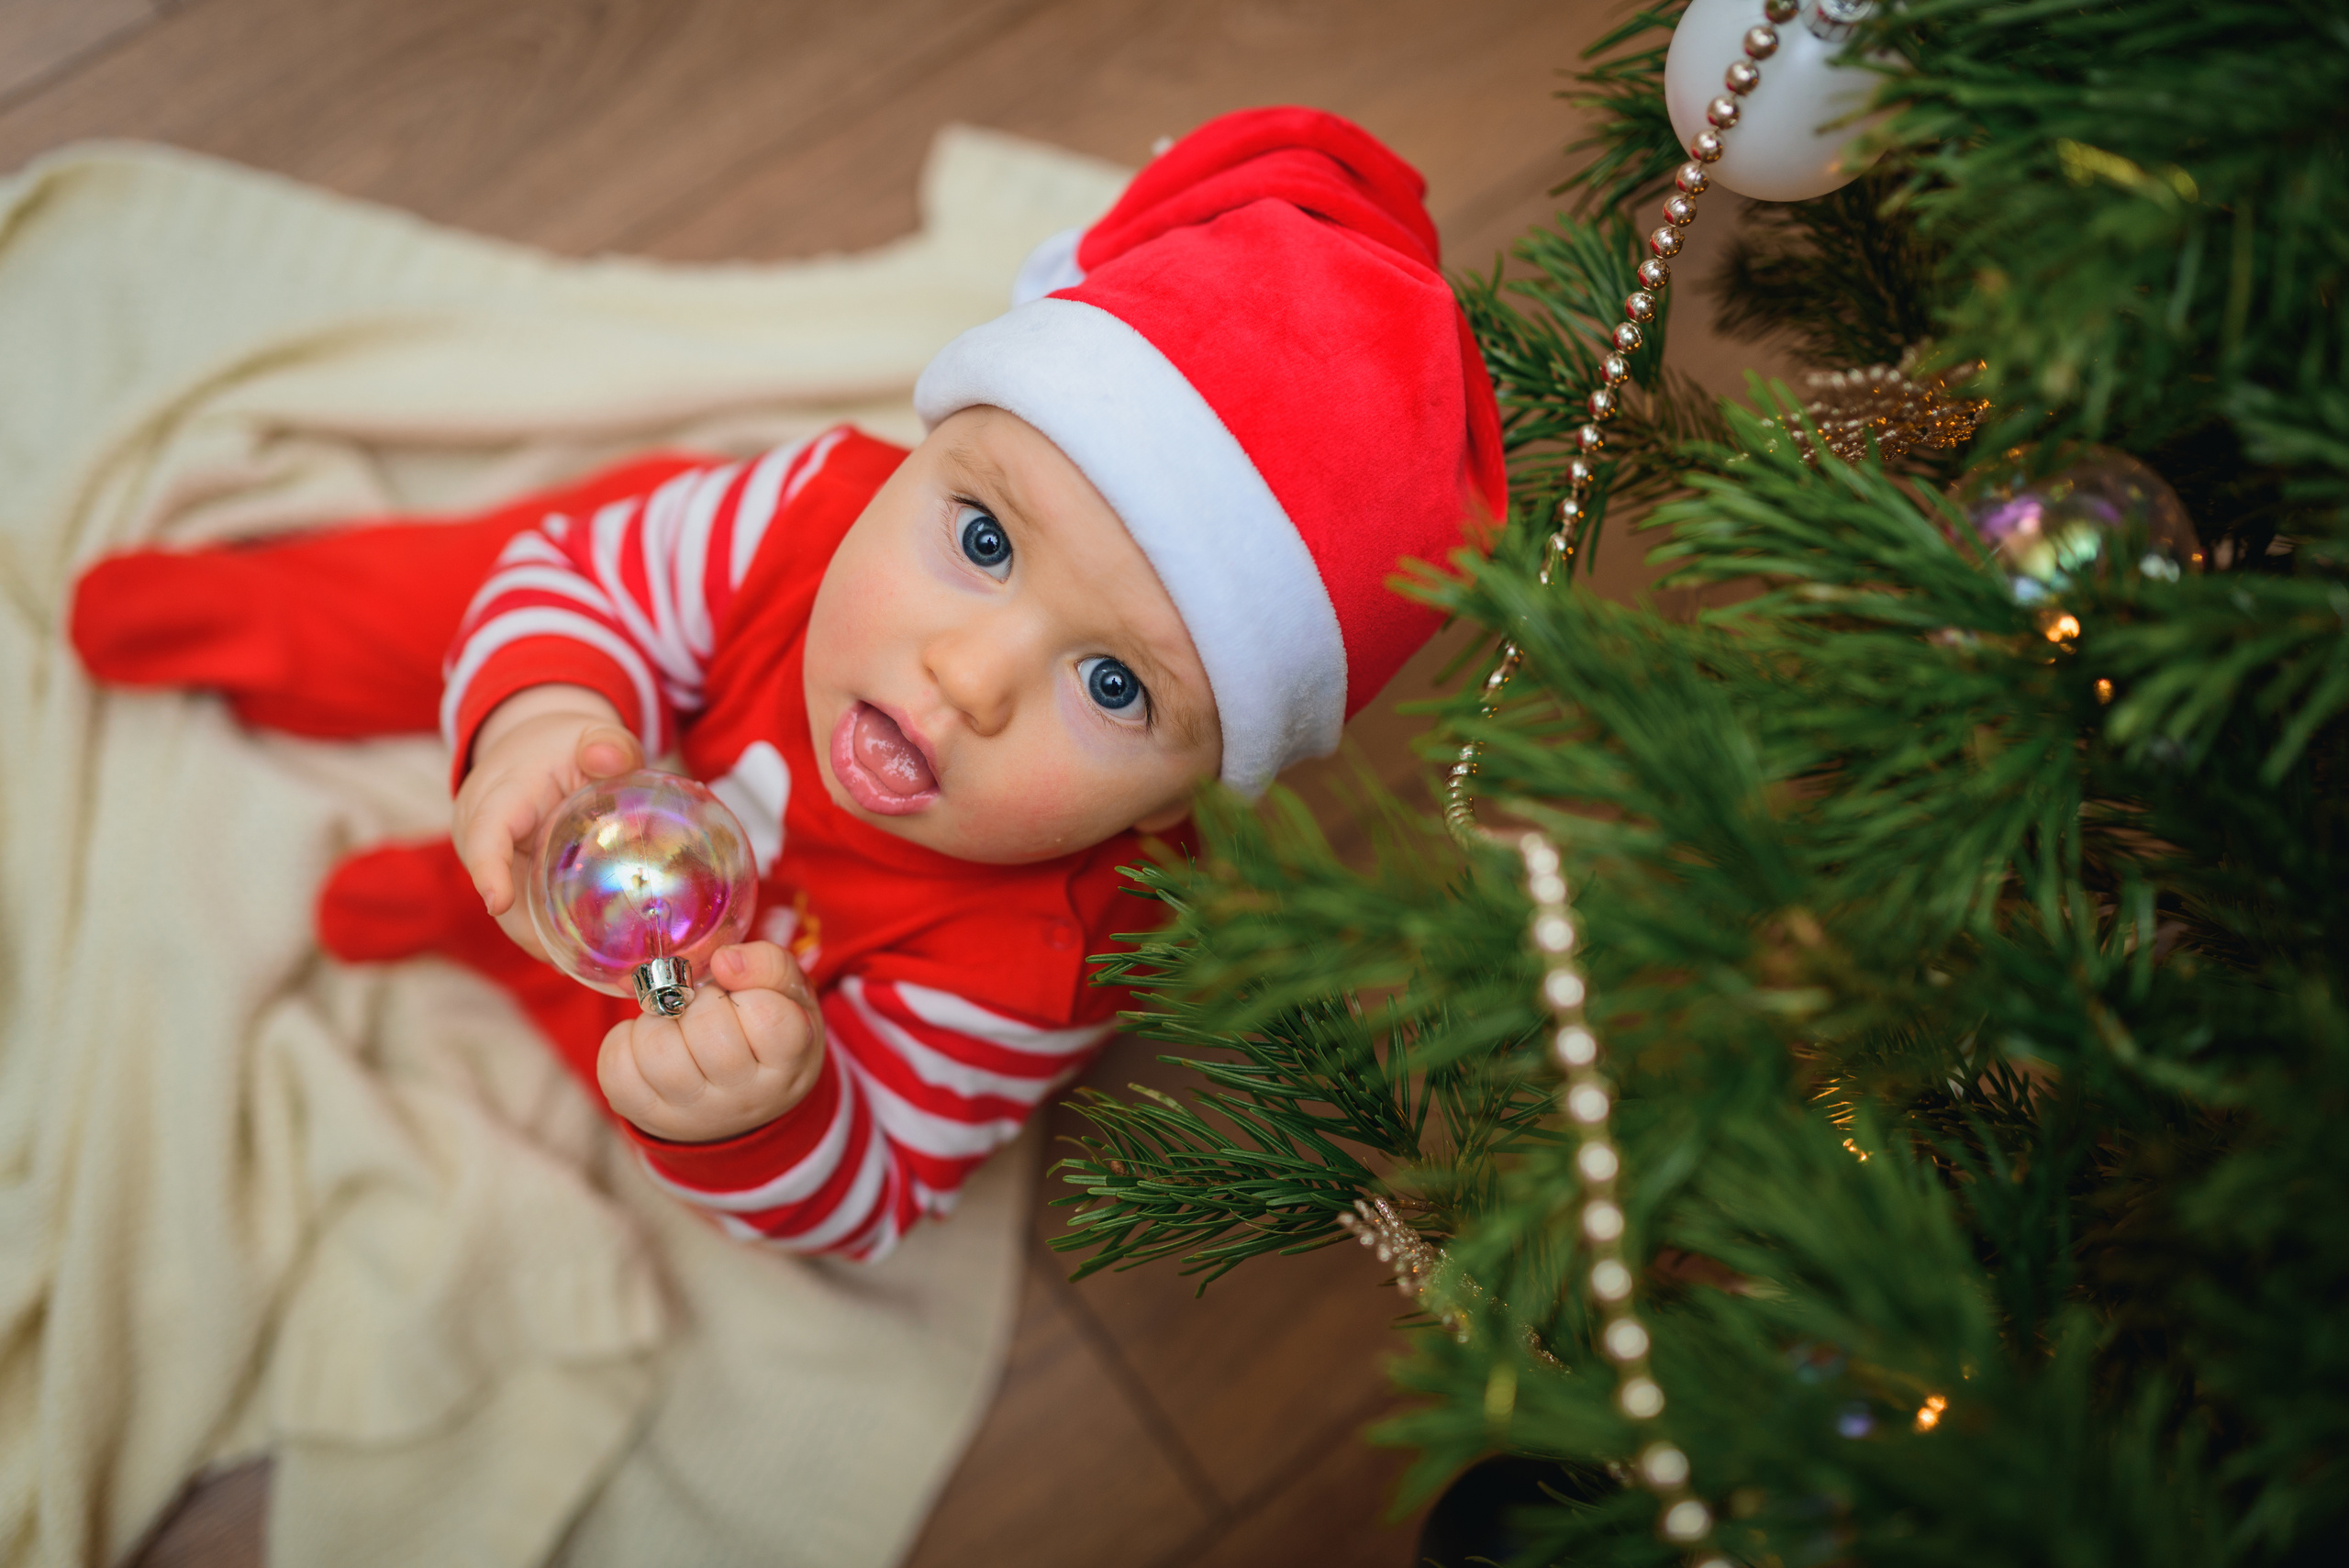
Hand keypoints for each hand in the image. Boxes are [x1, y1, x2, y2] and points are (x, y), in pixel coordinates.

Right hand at [452, 684, 641, 957]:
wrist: (533, 750)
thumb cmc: (563, 747)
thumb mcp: (590, 735)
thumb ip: (607, 742)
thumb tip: (610, 757)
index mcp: (497, 796)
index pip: (485, 834)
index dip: (489, 869)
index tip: (498, 901)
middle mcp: (479, 833)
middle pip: (496, 888)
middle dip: (528, 929)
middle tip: (575, 963)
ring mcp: (488, 860)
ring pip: (509, 910)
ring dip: (541, 941)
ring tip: (588, 969)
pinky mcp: (504, 877)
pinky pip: (520, 910)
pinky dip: (546, 933)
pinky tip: (583, 955)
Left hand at [598, 943, 826, 1142]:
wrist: (745, 1103)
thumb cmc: (768, 1038)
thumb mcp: (791, 999)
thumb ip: (770, 966)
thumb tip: (723, 961)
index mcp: (787, 1065)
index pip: (768, 1017)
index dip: (750, 991)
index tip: (744, 996)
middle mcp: (742, 1097)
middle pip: (707, 1030)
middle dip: (700, 1001)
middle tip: (707, 1006)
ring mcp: (692, 1113)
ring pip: (657, 1047)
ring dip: (659, 1019)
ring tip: (676, 1023)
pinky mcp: (647, 1115)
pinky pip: (616, 1067)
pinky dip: (624, 1040)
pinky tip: (650, 1041)